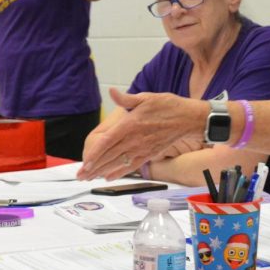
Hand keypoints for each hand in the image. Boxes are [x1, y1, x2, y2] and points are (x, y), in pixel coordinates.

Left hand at [77, 89, 204, 180]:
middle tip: (81, 175)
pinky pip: (132, 166)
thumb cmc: (167, 106)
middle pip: (110, 155)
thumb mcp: (146, 97)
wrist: (188, 119)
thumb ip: (126, 98)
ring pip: (119, 163)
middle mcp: (135, 139)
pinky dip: (120, 172)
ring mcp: (142, 149)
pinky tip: (109, 177)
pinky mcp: (149, 154)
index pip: (108, 141)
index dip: (96, 153)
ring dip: (103, 171)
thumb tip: (111, 91)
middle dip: (94, 166)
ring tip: (90, 178)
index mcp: (131, 124)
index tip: (85, 162)